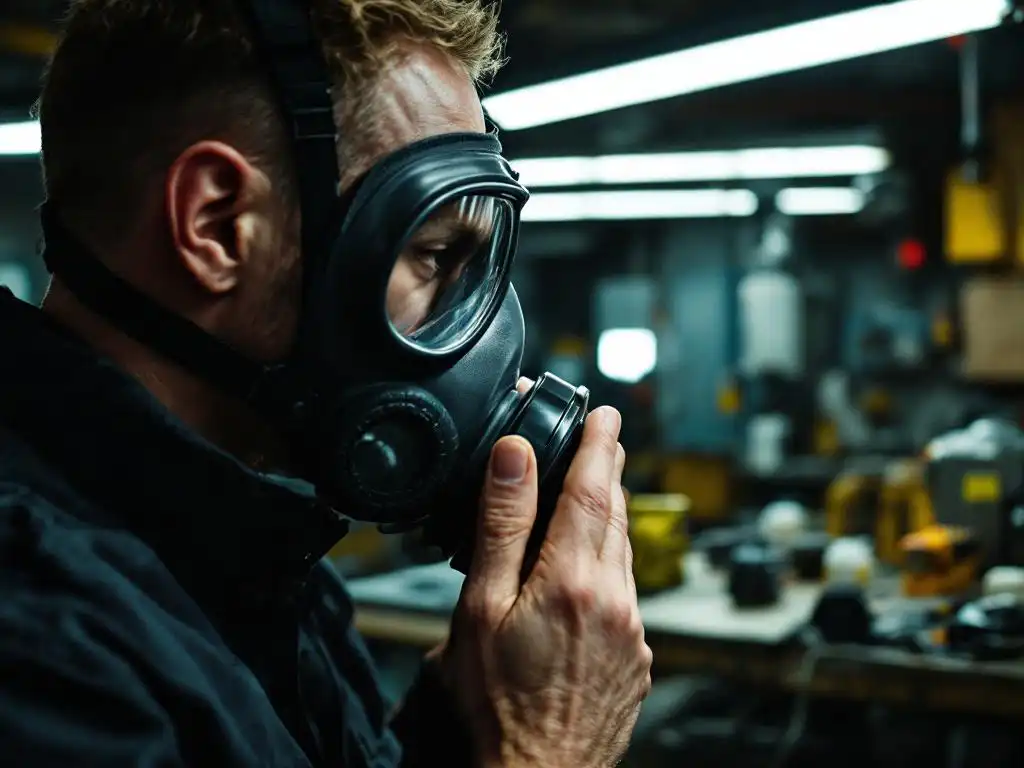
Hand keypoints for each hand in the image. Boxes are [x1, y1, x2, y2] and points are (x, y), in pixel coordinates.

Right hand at [441, 406, 651, 767]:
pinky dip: (613, 564)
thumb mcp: (482, 607)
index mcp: (573, 578)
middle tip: (606, 438)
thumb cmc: (499, 702)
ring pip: (625, 553)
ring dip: (612, 515)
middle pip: (616, 514)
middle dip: (610, 469)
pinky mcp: (637, 657)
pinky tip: (593, 568)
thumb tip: (516, 456)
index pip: (592, 488)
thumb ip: (503, 526)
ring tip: (598, 489)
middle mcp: (615, 598)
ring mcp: (632, 631)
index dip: (599, 443)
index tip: (604, 412)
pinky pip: (629, 593)